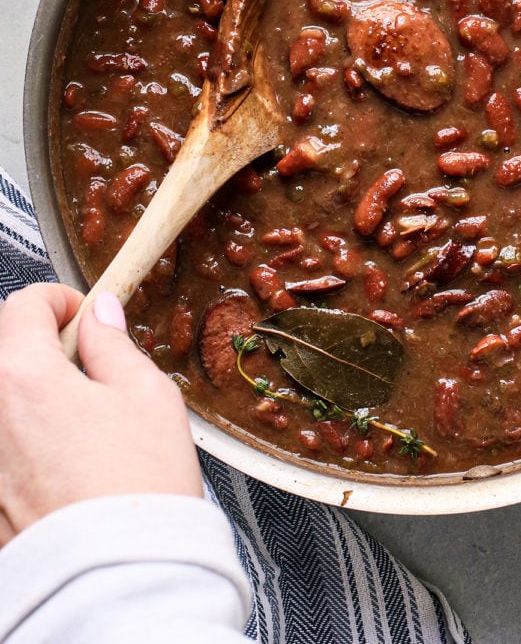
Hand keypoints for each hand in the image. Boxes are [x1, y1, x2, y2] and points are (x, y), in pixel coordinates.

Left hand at [0, 282, 202, 547]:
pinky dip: (25, 435)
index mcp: (22, 375)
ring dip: (31, 392)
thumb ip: (113, 344)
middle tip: (85, 363)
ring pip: (4, 398)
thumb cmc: (138, 488)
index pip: (24, 306)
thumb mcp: (146, 395)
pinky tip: (65, 459)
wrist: (118, 578)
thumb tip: (100, 314)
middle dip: (39, 343)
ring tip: (79, 418)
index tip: (83, 316)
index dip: (59, 301)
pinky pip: (4, 440)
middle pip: (2, 348)